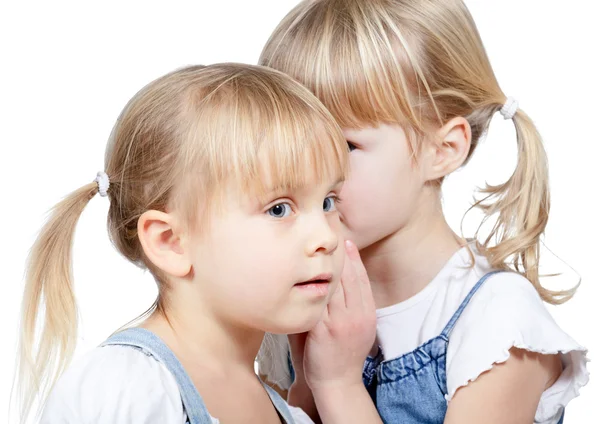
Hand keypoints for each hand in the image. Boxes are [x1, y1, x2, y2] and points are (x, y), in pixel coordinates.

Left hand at [303, 240, 376, 391]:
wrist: (338, 384)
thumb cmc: (339, 355)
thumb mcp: (353, 327)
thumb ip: (345, 305)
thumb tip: (332, 281)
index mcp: (368, 313)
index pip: (362, 278)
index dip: (354, 257)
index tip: (346, 240)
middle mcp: (358, 315)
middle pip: (351, 276)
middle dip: (341, 254)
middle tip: (332, 233)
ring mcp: (342, 322)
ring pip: (336, 285)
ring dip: (326, 264)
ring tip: (316, 246)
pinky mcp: (325, 330)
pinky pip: (319, 301)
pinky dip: (313, 285)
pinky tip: (304, 271)